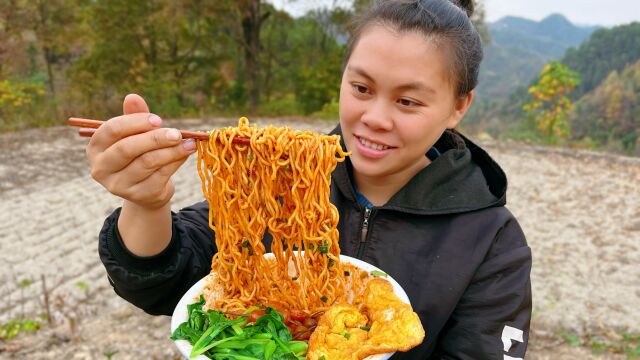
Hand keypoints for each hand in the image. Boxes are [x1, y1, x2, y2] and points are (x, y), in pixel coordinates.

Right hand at [86, 94, 195, 208]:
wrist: (148, 189)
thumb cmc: (139, 154)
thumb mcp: (135, 134)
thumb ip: (134, 116)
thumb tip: (132, 96)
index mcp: (95, 147)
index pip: (111, 130)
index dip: (136, 122)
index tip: (158, 119)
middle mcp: (101, 168)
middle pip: (127, 149)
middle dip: (155, 138)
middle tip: (177, 133)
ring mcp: (118, 185)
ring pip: (147, 162)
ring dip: (171, 150)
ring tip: (188, 143)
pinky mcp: (139, 196)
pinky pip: (160, 175)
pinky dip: (175, 162)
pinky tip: (186, 153)